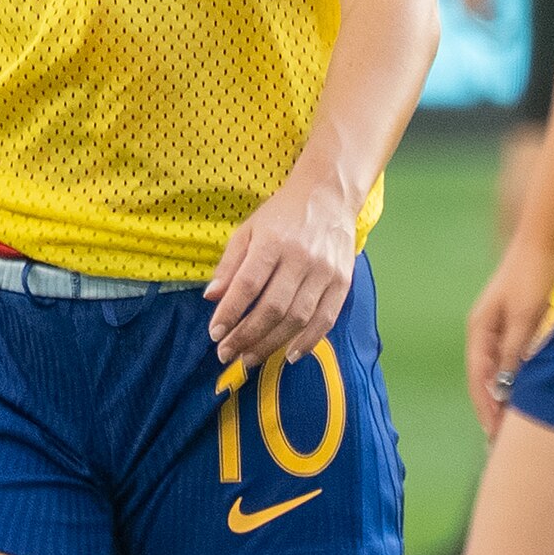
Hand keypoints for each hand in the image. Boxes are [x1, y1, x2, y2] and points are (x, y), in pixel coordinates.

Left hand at [205, 168, 359, 367]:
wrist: (329, 196)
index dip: (229, 313)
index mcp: (273, 242)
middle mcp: (301, 258)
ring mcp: (324, 271)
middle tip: (227, 354)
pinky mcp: (342, 281)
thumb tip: (211, 297)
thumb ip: (229, 264)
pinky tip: (290, 355)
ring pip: (297, 318)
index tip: (215, 334)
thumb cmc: (282, 215)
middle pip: (272, 308)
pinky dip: (308, 341)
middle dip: (247, 336)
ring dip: (271, 344)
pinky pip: (326, 318)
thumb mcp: (248, 230)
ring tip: (250, 358)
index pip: (247, 285)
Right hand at [465, 233, 553, 436]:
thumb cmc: (532, 275)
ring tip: (513, 424)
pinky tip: (527, 393)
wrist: (544, 239)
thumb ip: (515, 352)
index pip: (479, 378)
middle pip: (485, 378)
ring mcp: (501, 327)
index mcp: (480, 330)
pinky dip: (516, 380)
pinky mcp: (518, 323)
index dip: (486, 407)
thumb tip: (507, 387)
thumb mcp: (523, 316)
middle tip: (501, 440)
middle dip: (492, 408)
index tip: (495, 434)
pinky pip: (513, 360)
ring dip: (504, 396)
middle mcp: (485, 331)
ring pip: (499, 371)